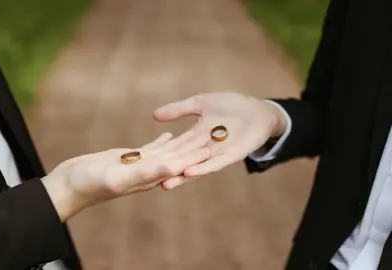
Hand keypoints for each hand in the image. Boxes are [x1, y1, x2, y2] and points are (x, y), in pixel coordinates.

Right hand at [42, 131, 210, 220]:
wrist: (70, 184)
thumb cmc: (90, 184)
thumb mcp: (119, 177)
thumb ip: (145, 173)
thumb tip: (173, 167)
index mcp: (148, 177)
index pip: (178, 166)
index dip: (195, 156)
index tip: (213, 146)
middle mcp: (148, 172)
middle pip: (177, 157)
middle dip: (195, 146)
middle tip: (214, 133)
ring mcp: (139, 165)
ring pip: (166, 151)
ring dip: (183, 142)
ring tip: (198, 130)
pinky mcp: (129, 158)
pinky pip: (151, 148)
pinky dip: (162, 141)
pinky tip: (169, 134)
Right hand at [153, 92, 286, 188]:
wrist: (256, 109)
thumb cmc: (230, 105)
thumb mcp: (200, 104)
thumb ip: (178, 110)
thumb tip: (154, 115)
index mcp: (195, 137)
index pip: (175, 148)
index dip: (161, 155)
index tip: (143, 164)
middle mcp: (204, 149)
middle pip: (183, 162)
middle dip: (168, 172)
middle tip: (148, 182)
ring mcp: (217, 153)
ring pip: (198, 167)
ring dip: (182, 176)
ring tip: (166, 184)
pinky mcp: (232, 155)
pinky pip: (216, 164)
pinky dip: (204, 168)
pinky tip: (191, 172)